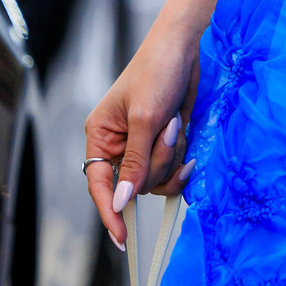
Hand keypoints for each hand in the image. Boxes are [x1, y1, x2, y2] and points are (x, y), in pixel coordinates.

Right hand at [84, 26, 198, 248]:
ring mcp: (144, 145)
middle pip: (136, 184)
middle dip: (157, 163)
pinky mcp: (166, 142)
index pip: (99, 184)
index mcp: (101, 136)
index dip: (109, 211)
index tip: (122, 238)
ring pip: (157, 178)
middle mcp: (119, 145)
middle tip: (168, 129)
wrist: (186, 48)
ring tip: (175, 123)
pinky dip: (181, 158)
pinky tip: (186, 137)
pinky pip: (173, 167)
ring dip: (172, 157)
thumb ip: (135, 162)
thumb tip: (121, 201)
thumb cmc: (157, 72)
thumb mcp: (145, 118)